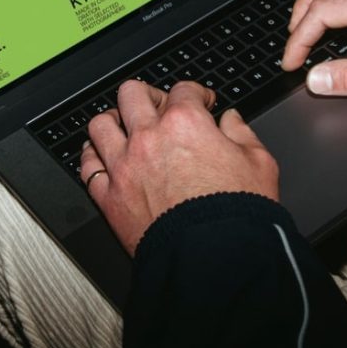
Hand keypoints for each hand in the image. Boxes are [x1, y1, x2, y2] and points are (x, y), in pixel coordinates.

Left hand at [79, 80, 278, 254]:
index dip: (196, 93)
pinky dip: (93, 158)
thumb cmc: (237, 214)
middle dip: (148, 96)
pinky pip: (87, 166)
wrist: (214, 259)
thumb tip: (231, 121)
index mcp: (186, 123)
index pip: (183, 89)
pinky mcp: (109, 197)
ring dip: (113, 122)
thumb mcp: (259, 164)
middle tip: (159, 107)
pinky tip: (103, 158)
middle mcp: (149, 138)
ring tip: (123, 128)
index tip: (201, 102)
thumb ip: (242, 134)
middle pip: (132, 94)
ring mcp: (124, 166)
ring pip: (100, 124)